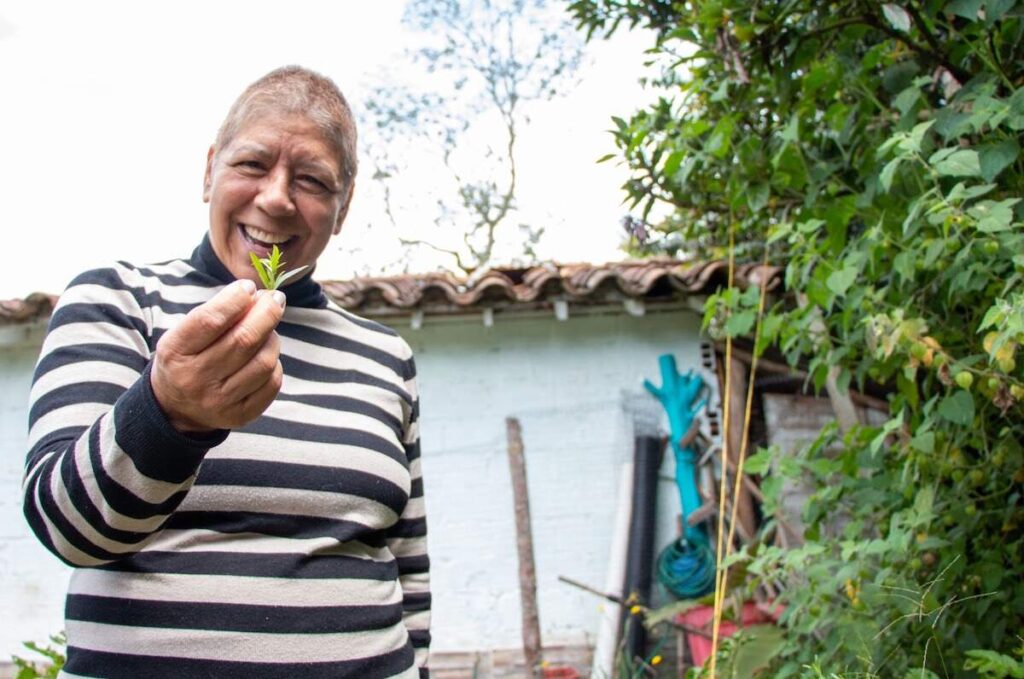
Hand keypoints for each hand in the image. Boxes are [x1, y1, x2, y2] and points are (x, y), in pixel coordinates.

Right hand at [150, 279, 285, 432]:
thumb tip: (257, 296)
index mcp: (175, 352)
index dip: (235, 300)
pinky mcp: (240, 415)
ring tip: (268, 329)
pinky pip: (272, 384)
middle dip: (266, 313)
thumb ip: (216, 313)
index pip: (210, 320)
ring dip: (273, 338)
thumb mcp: (185, 333)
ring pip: (263, 362)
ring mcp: (219, 401)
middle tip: (276, 299)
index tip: (249, 287)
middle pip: (243, 340)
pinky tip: (265, 356)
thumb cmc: (187, 358)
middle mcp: (195, 379)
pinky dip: (274, 364)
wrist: (176, 408)